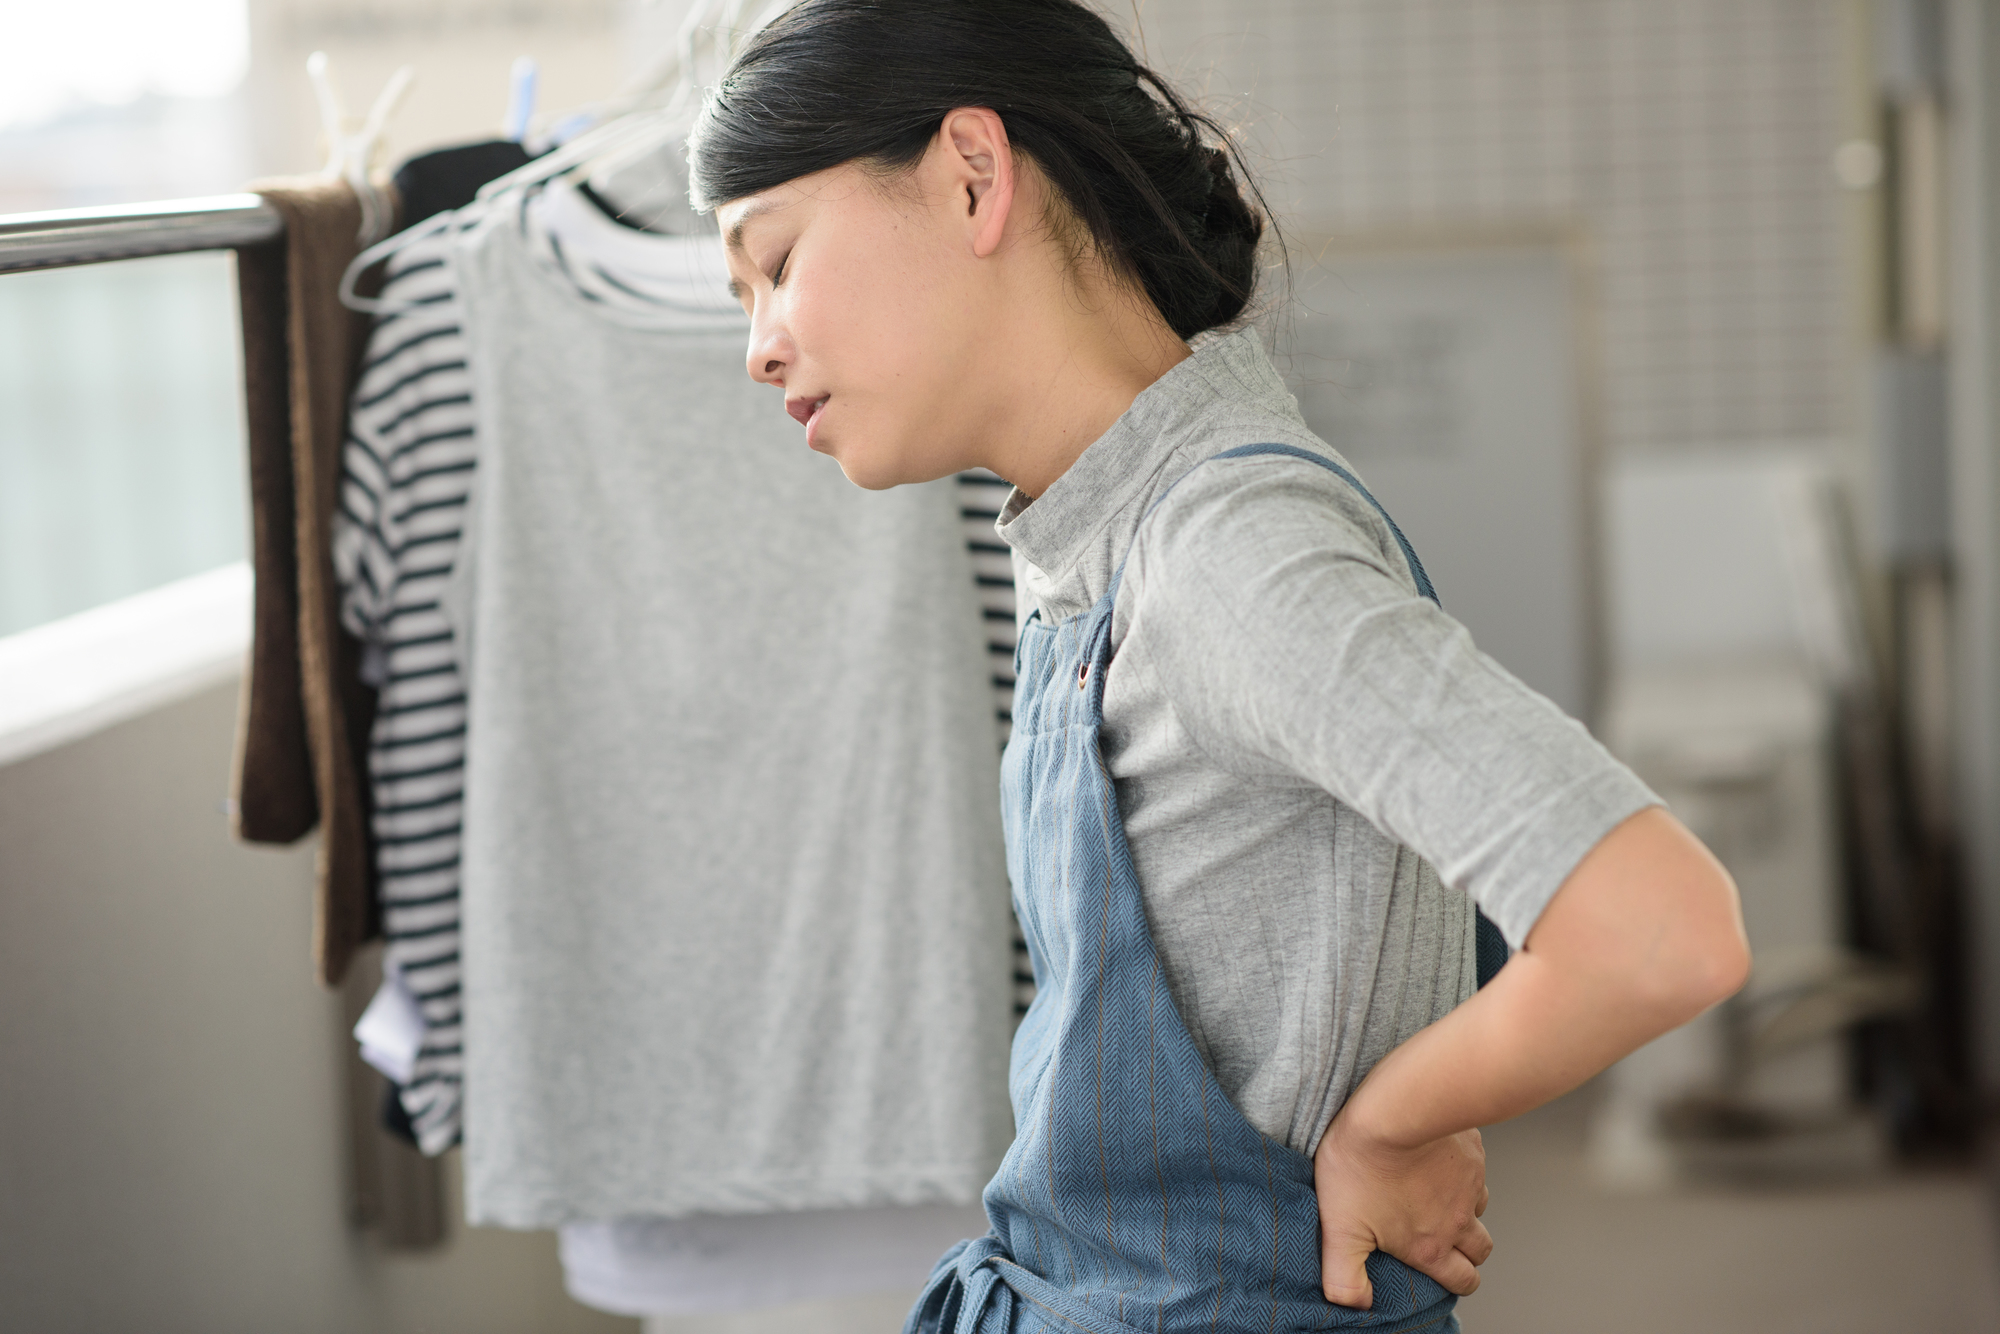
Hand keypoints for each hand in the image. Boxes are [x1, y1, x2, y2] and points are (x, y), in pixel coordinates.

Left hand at [1313, 1110, 1491, 1308]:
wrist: (1395, 1110)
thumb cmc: (1363, 1164)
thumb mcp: (1340, 1230)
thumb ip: (1344, 1276)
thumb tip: (1353, 1304)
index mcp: (1430, 1246)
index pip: (1462, 1281)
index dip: (1457, 1282)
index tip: (1446, 1275)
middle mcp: (1458, 1221)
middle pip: (1480, 1251)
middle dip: (1468, 1253)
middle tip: (1446, 1241)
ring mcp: (1469, 1184)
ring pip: (1479, 1209)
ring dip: (1464, 1210)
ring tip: (1436, 1198)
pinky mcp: (1472, 1152)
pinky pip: (1475, 1170)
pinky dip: (1462, 1173)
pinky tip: (1437, 1160)